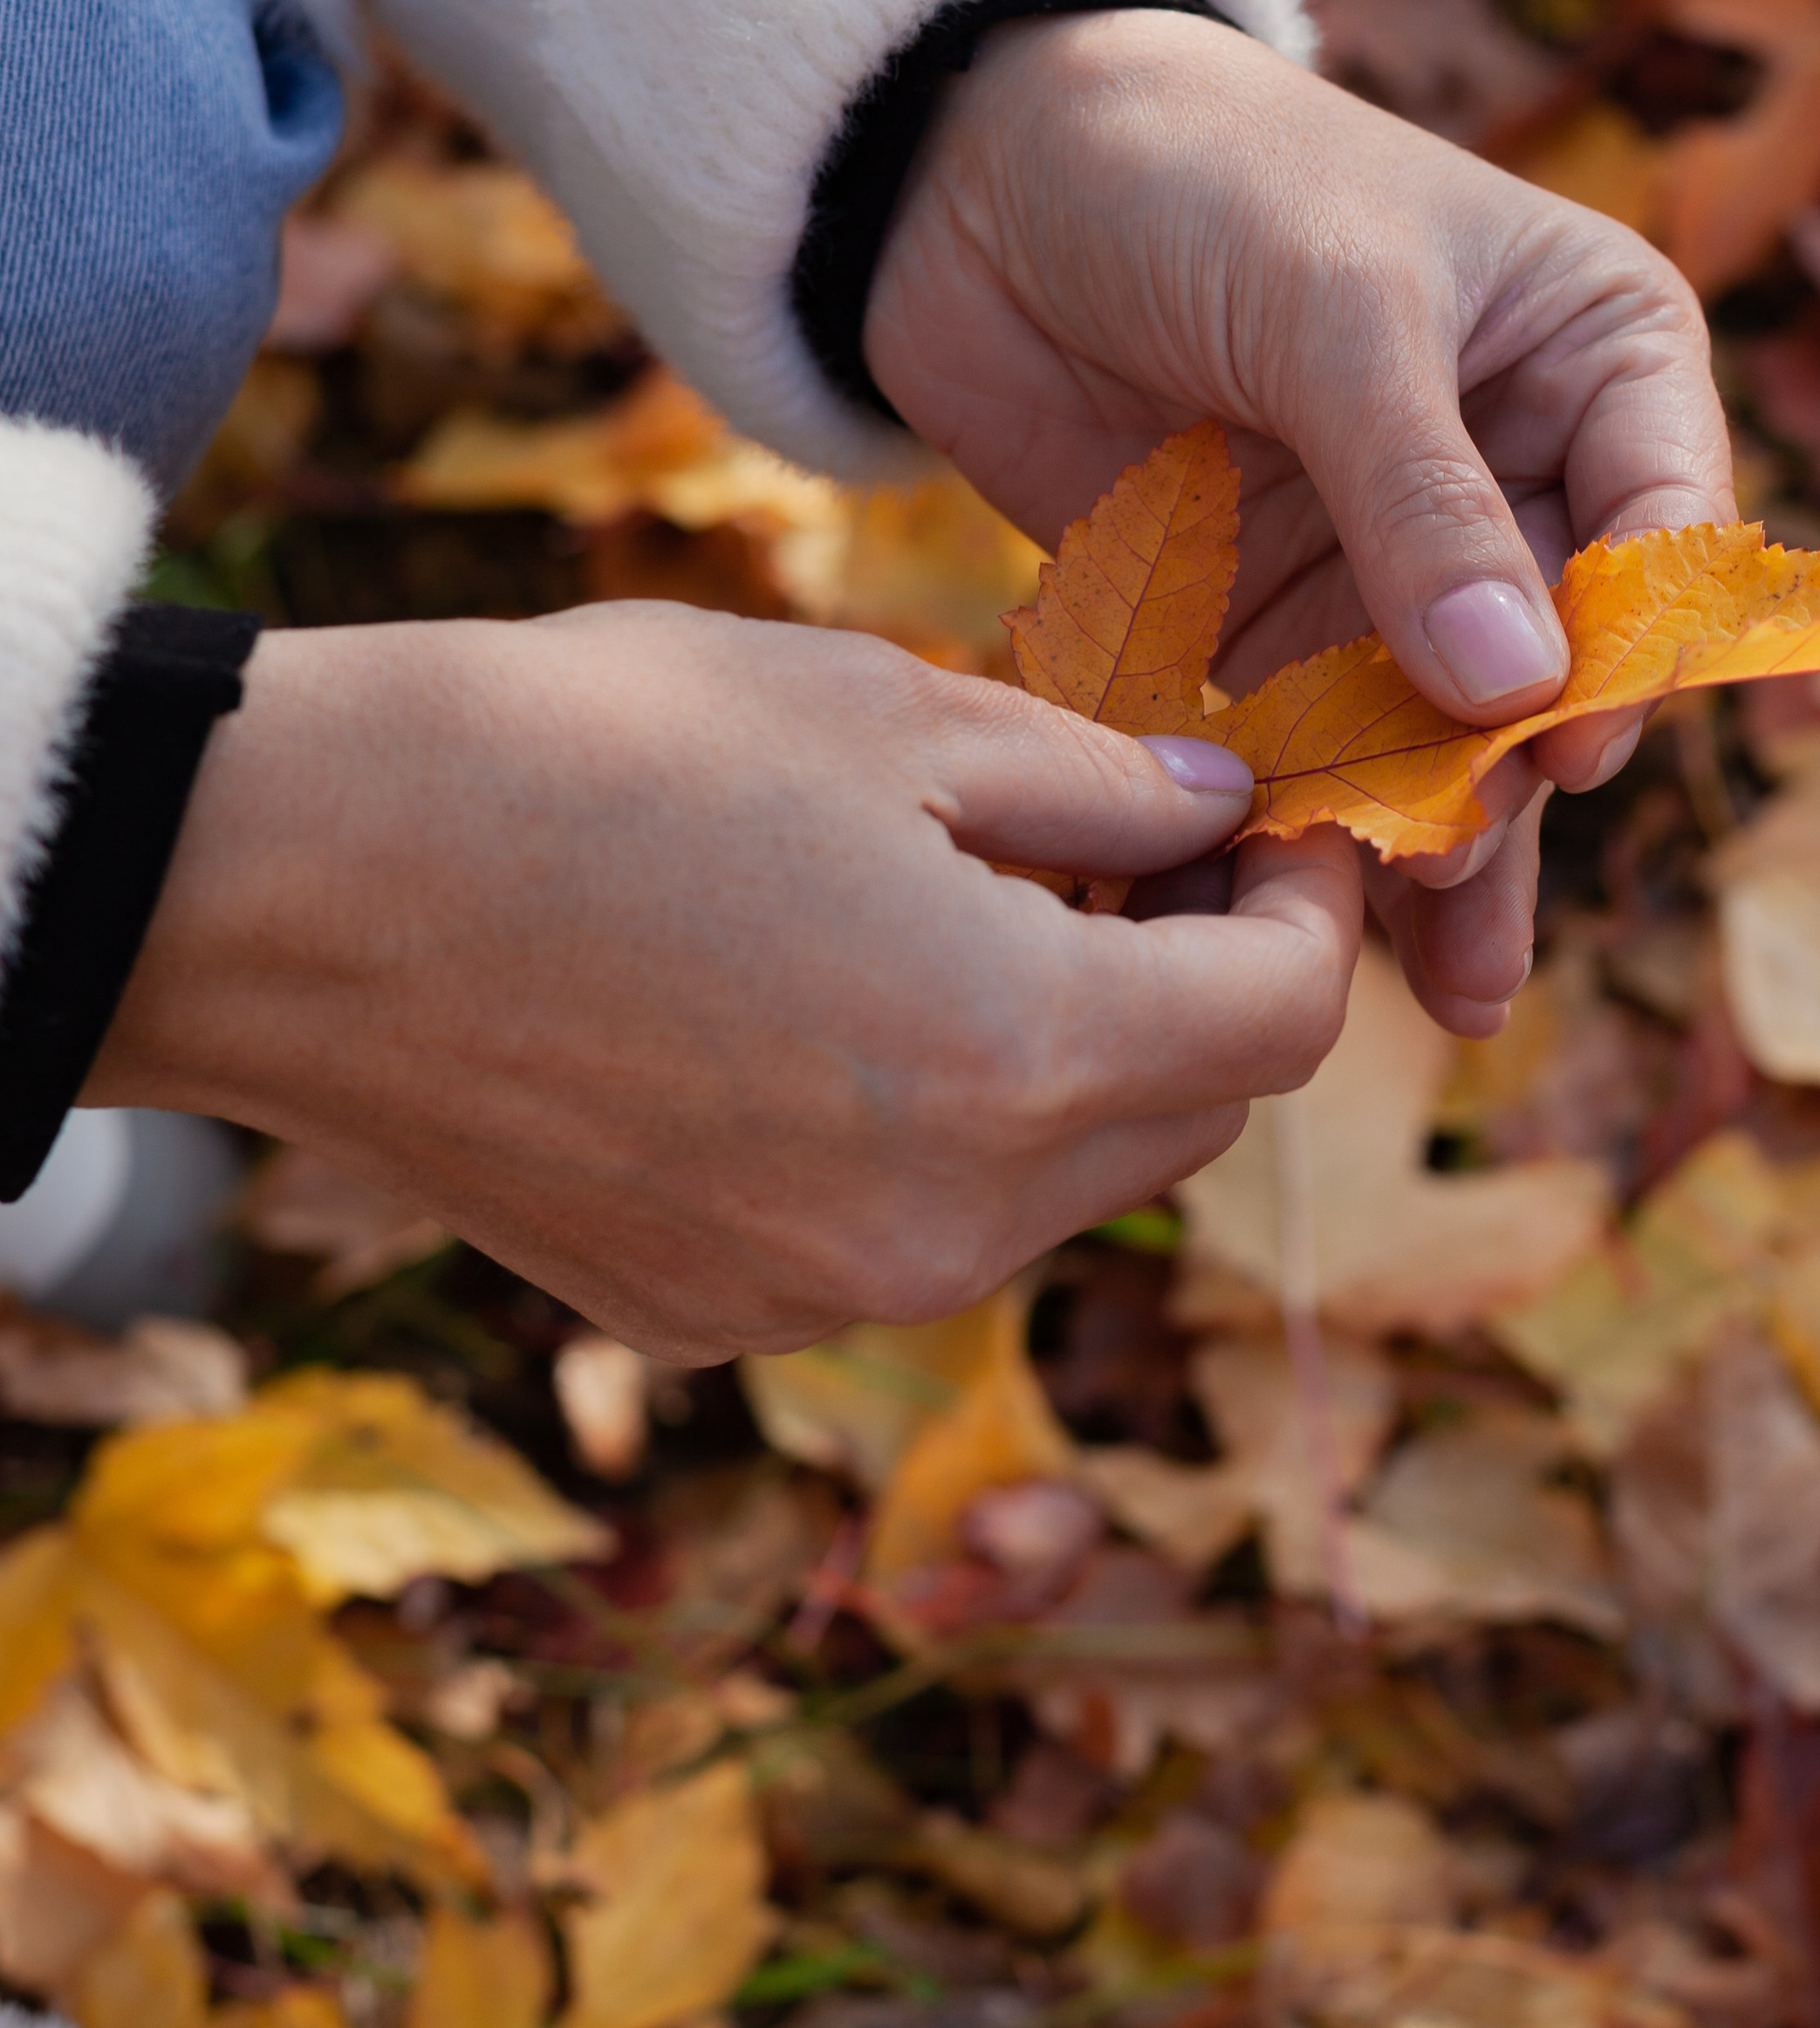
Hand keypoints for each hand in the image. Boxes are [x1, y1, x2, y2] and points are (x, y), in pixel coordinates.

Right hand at [92, 606, 1359, 1356]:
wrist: (299, 888)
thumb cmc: (593, 757)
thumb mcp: (887, 712)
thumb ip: (1098, 784)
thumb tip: (1216, 814)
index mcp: (1021, 1060)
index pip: (1281, 1020)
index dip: (1312, 907)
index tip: (1276, 825)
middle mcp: (947, 1229)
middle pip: (1186, 1121)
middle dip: (1199, 987)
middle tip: (1142, 852)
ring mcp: (822, 1297)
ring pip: (1053, 1192)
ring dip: (1069, 1069)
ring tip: (979, 915)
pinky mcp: (711, 1316)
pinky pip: (904, 1235)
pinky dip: (929, 1139)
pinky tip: (833, 1011)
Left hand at [868, 10, 1735, 1033]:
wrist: (972, 168)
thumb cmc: (1192, 168)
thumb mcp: (1330, 306)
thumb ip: (1421, 495)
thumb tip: (1520, 691)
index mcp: (1597, 356)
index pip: (1665, 533)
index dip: (1628, 655)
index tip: (1565, 753)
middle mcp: (1517, 470)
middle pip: (1552, 668)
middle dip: (1513, 788)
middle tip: (1454, 898)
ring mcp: (1389, 556)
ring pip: (1437, 733)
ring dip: (1427, 848)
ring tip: (1433, 989)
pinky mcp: (1269, 615)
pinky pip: (1311, 744)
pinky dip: (1302, 830)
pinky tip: (1293, 925)